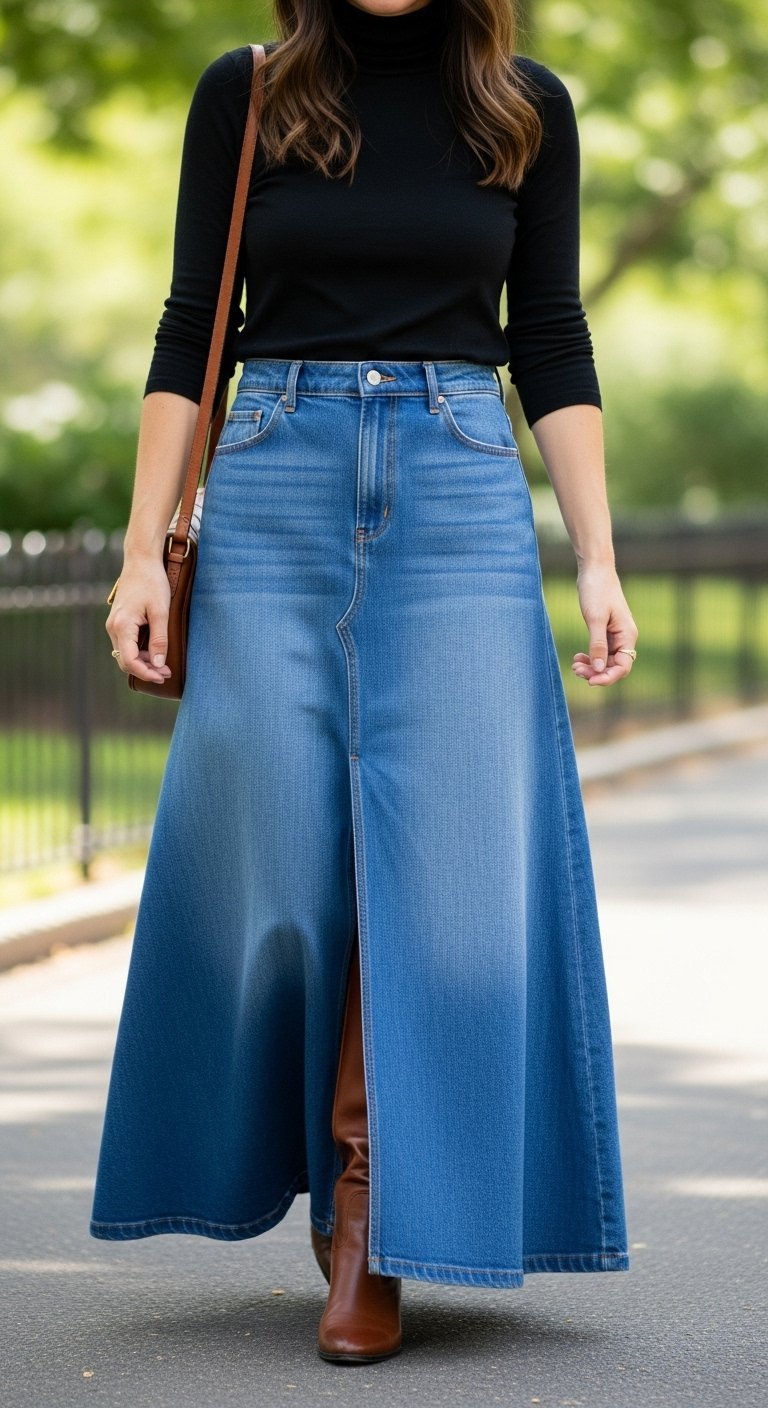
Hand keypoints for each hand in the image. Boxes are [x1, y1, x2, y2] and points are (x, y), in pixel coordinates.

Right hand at [106, 557, 172, 684]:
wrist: (141, 561)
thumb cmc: (152, 583)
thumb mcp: (161, 612)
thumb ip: (159, 639)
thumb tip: (158, 664)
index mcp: (122, 626)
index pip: (130, 661)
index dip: (146, 673)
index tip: (163, 676)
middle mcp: (113, 628)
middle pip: (125, 661)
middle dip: (145, 670)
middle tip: (166, 673)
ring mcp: (114, 625)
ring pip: (125, 654)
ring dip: (143, 662)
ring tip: (164, 665)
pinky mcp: (118, 622)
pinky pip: (126, 644)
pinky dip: (139, 652)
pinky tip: (155, 653)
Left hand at [571, 561, 637, 686]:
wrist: (595, 570)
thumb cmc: (597, 590)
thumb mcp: (595, 619)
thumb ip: (597, 644)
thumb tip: (599, 669)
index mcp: (627, 635)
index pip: (623, 667)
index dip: (607, 677)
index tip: (589, 680)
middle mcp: (624, 638)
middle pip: (613, 666)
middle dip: (596, 672)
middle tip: (575, 670)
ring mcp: (615, 635)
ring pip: (606, 661)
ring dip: (591, 666)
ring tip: (575, 665)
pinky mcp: (606, 631)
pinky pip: (600, 652)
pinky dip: (590, 657)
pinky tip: (578, 657)